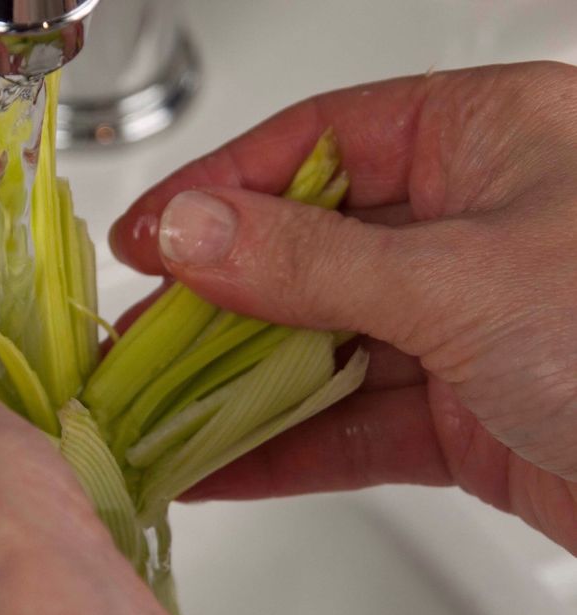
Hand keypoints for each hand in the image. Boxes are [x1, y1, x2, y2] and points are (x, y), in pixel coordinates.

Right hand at [110, 61, 576, 553]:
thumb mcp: (461, 279)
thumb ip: (310, 260)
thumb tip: (190, 230)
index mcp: (483, 142)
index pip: (315, 144)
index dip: (217, 186)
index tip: (145, 233)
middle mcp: (469, 227)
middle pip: (305, 252)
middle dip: (216, 301)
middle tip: (138, 336)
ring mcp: (462, 326)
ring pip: (323, 346)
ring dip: (240, 385)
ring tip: (157, 408)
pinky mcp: (463, 416)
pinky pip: (353, 423)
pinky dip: (285, 448)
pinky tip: (219, 465)